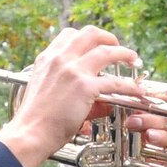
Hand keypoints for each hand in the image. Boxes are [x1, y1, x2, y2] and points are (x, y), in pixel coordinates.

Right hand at [0, 26, 145, 166]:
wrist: (30, 132)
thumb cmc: (36, 120)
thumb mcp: (47, 92)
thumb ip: (72, 89)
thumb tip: (103, 101)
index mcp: (47, 58)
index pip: (69, 35)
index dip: (87, 38)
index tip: (97, 44)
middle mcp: (60, 59)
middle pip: (90, 33)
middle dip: (108, 37)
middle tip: (118, 47)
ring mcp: (73, 70)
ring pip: (107, 51)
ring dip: (124, 53)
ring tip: (133, 60)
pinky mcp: (85, 87)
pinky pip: (115, 82)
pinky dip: (129, 85)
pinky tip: (137, 90)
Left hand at [110, 113, 166, 166]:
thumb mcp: (125, 146)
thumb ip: (121, 129)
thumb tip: (104, 110)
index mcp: (163, 130)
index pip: (161, 115)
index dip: (148, 110)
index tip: (131, 109)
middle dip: (151, 123)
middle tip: (133, 123)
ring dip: (155, 149)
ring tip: (142, 146)